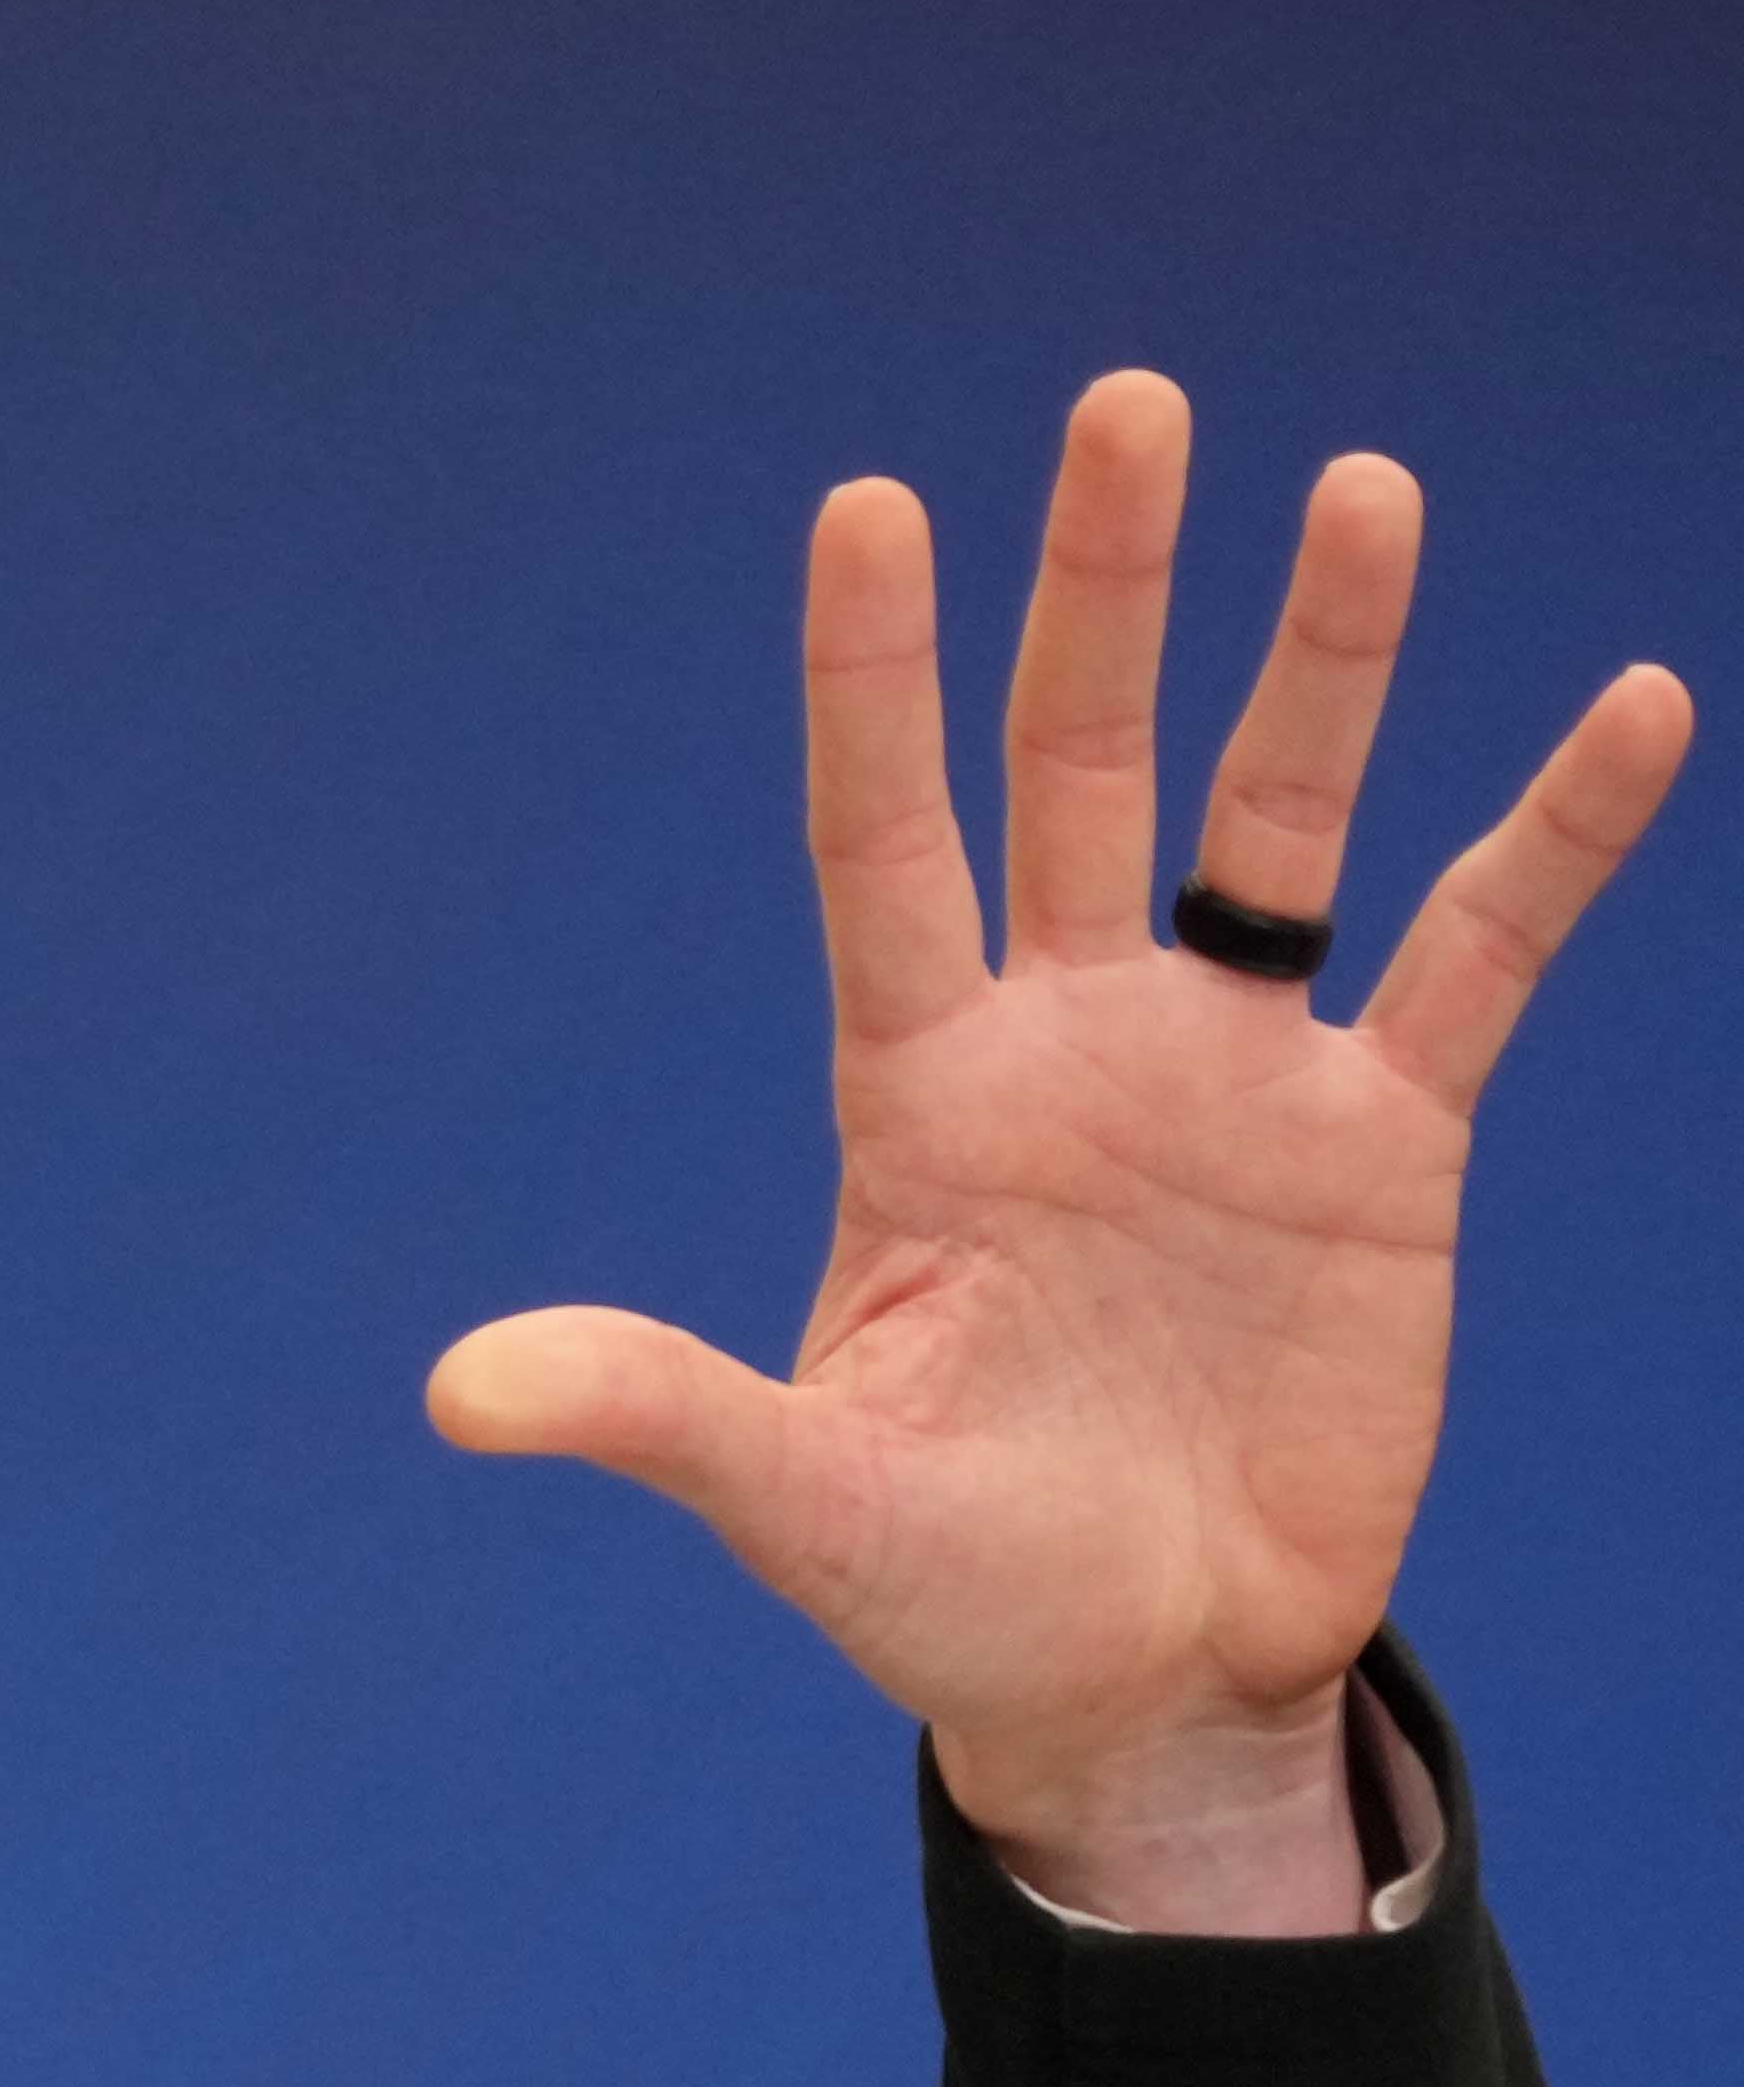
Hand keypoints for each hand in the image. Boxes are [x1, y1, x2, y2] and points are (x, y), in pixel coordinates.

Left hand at [431, 374, 1688, 1933]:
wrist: (1142, 1682)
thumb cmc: (949, 1589)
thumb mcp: (798, 1495)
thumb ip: (653, 1411)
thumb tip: (458, 1394)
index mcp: (920, 1095)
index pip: (884, 839)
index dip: (875, 680)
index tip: (867, 503)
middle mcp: (1073, 1043)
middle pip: (1082, 766)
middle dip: (1107, 593)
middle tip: (1131, 404)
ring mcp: (1234, 1078)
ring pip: (1280, 818)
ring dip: (1326, 658)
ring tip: (1362, 488)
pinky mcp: (1386, 1145)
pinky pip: (1481, 957)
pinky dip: (1551, 838)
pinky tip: (1631, 706)